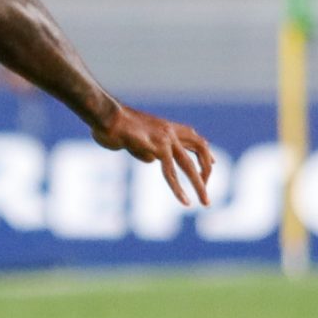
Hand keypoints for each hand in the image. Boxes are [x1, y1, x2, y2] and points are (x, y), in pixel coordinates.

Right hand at [91, 103, 215, 206]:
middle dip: (206, 173)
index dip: (205, 153)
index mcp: (166, 127)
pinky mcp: (156, 148)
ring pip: (188, 165)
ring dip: (199, 185)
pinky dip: (178, 188)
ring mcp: (165, 139)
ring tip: (205, 203)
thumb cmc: (111, 125)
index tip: (213, 164)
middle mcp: (170, 131)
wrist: (103, 115)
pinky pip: (170, 172)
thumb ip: (146, 148)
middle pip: (200, 151)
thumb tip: (153, 160)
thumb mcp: (134, 138)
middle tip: (207, 193)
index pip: (194, 139)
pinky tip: (184, 200)